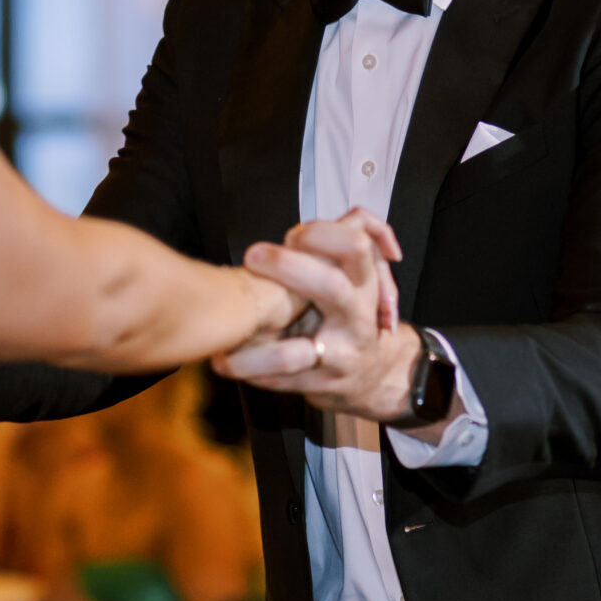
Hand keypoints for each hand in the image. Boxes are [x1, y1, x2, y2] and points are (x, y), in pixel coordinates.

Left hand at [214, 210, 416, 424]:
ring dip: (256, 348)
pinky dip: (253, 371)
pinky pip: (282, 380)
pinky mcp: (323, 384)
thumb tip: (337, 216)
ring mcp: (341, 353)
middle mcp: (357, 316)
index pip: (356, 246)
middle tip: (251, 258)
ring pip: (296, 353)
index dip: (321, 235)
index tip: (292, 235)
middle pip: (332, 287)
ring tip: (225, 342)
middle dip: (288, 269)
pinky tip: (229, 362)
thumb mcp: (358, 277)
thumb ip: (343, 242)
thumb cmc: (352, 315)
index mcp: (364, 283)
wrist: (375, 374)